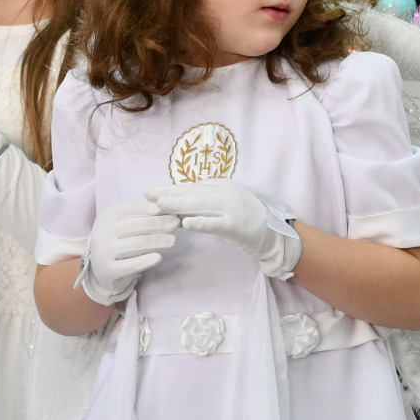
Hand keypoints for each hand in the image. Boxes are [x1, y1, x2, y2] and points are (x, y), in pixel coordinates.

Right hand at [80, 201, 180, 304]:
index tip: (174, 212)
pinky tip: (159, 258)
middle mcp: (103, 230)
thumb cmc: (119, 240)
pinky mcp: (108, 270)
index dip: (157, 211)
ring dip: (157, 241)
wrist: (100, 268)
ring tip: (173, 241)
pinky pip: (130, 265)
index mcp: (108, 215)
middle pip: (137, 226)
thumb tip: (165, 208)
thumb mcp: (126, 223)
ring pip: (136, 244)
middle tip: (177, 224)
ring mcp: (104, 250)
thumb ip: (143, 215)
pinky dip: (146, 261)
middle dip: (160, 224)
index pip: (136, 210)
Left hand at [145, 179, 301, 277]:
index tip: (152, 193)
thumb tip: (176, 208)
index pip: (191, 187)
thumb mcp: (223, 207)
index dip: (170, 190)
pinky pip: (215, 223)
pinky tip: (186, 224)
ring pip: (200, 205)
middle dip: (168, 194)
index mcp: (222, 185)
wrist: (273, 234)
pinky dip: (201, 222)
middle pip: (192, 192)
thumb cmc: (245, 221)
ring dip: (178, 205)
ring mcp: (232, 208)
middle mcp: (226, 192)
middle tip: (146, 195)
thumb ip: (203, 205)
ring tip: (159, 206)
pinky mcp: (236, 225)